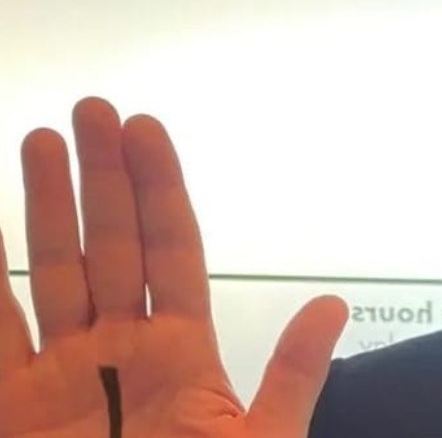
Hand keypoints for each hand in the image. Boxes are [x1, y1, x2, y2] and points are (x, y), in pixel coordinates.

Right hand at [0, 98, 347, 436]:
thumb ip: (289, 376)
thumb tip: (333, 306)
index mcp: (181, 357)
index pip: (172, 251)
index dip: (160, 189)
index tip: (148, 131)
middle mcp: (118, 355)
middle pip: (110, 245)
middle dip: (101, 179)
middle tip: (94, 111)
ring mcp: (60, 379)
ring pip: (51, 275)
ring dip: (42, 210)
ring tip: (40, 141)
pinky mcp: (10, 409)